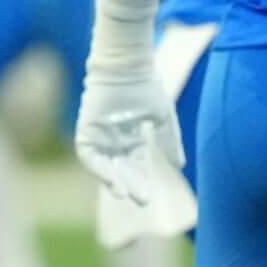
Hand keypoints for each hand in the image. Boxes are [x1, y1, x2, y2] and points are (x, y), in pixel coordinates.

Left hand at [74, 65, 195, 247]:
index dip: (142, 181)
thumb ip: (169, 142)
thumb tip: (179, 167)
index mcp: (132, 138)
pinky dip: (98, 168)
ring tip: (123, 195)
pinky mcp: (86, 131)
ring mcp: (99, 136)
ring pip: (105, 166)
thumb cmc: (146, 86)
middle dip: (131, 185)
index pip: (137, 166)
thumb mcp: (163, 118)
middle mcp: (114, 140)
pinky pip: (89, 156)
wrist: (128, 65)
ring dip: (113, 181)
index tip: (149, 199)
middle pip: (122, 170)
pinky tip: (110, 179)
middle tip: (142, 200)